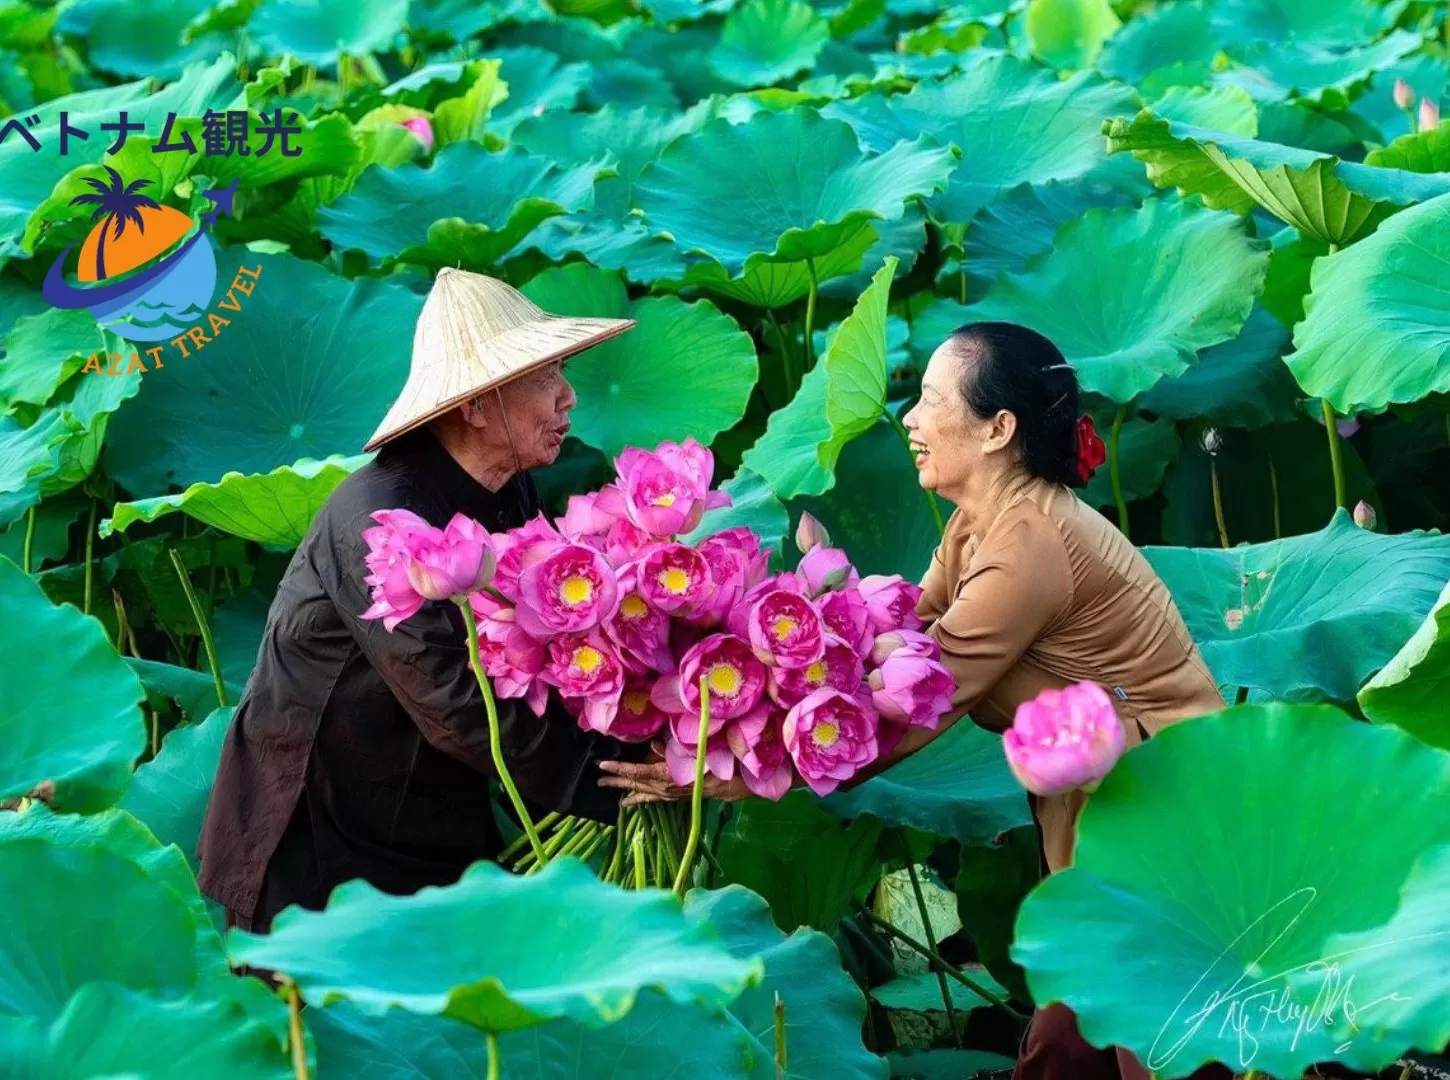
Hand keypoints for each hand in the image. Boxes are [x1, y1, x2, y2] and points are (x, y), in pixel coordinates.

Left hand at [597, 760, 752, 806]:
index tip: (602, 764)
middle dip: (616, 779)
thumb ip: (668, 749)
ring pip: (640, 791)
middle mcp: (662, 788)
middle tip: (598, 776)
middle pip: (634, 782)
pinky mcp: (671, 797)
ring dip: (623, 788)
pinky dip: (637, 799)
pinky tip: (627, 802)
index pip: (636, 771)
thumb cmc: (709, 764)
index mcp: (665, 775)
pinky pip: (650, 799)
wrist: (726, 785)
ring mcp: (666, 795)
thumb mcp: (689, 752)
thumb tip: (652, 743)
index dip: (619, 768)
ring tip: (607, 785)